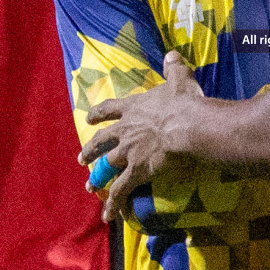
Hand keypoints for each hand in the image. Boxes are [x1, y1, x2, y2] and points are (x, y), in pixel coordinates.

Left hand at [78, 50, 203, 221]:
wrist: (187, 126)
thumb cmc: (185, 102)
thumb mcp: (180, 79)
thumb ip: (173, 68)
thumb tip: (171, 54)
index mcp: (134, 108)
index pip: (110, 109)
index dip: (99, 113)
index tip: (89, 117)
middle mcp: (126, 130)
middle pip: (102, 140)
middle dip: (90, 149)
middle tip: (82, 158)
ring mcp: (129, 152)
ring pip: (107, 166)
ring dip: (98, 177)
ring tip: (90, 187)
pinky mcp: (137, 170)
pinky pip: (122, 190)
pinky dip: (114, 203)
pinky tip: (109, 215)